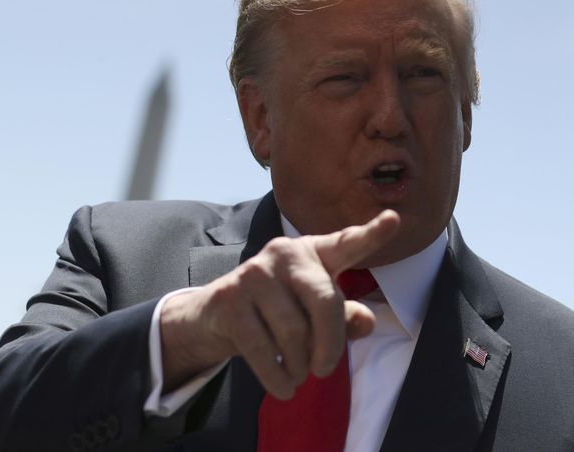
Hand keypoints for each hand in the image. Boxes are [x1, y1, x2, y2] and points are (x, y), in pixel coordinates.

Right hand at [159, 209, 399, 398]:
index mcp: (312, 253)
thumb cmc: (276, 313)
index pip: (346, 244)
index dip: (371, 234)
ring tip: (298, 375)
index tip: (394, 219)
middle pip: (324, 301)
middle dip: (330, 344)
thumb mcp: (313, 315)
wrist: (214, 316)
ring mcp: (254, 272)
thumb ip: (345, 318)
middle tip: (324, 370)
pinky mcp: (229, 297)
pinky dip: (277, 377)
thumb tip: (366, 322)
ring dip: (299, 365)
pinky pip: (262, 348)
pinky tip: (284, 387)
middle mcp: (284, 253)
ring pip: (293, 330)